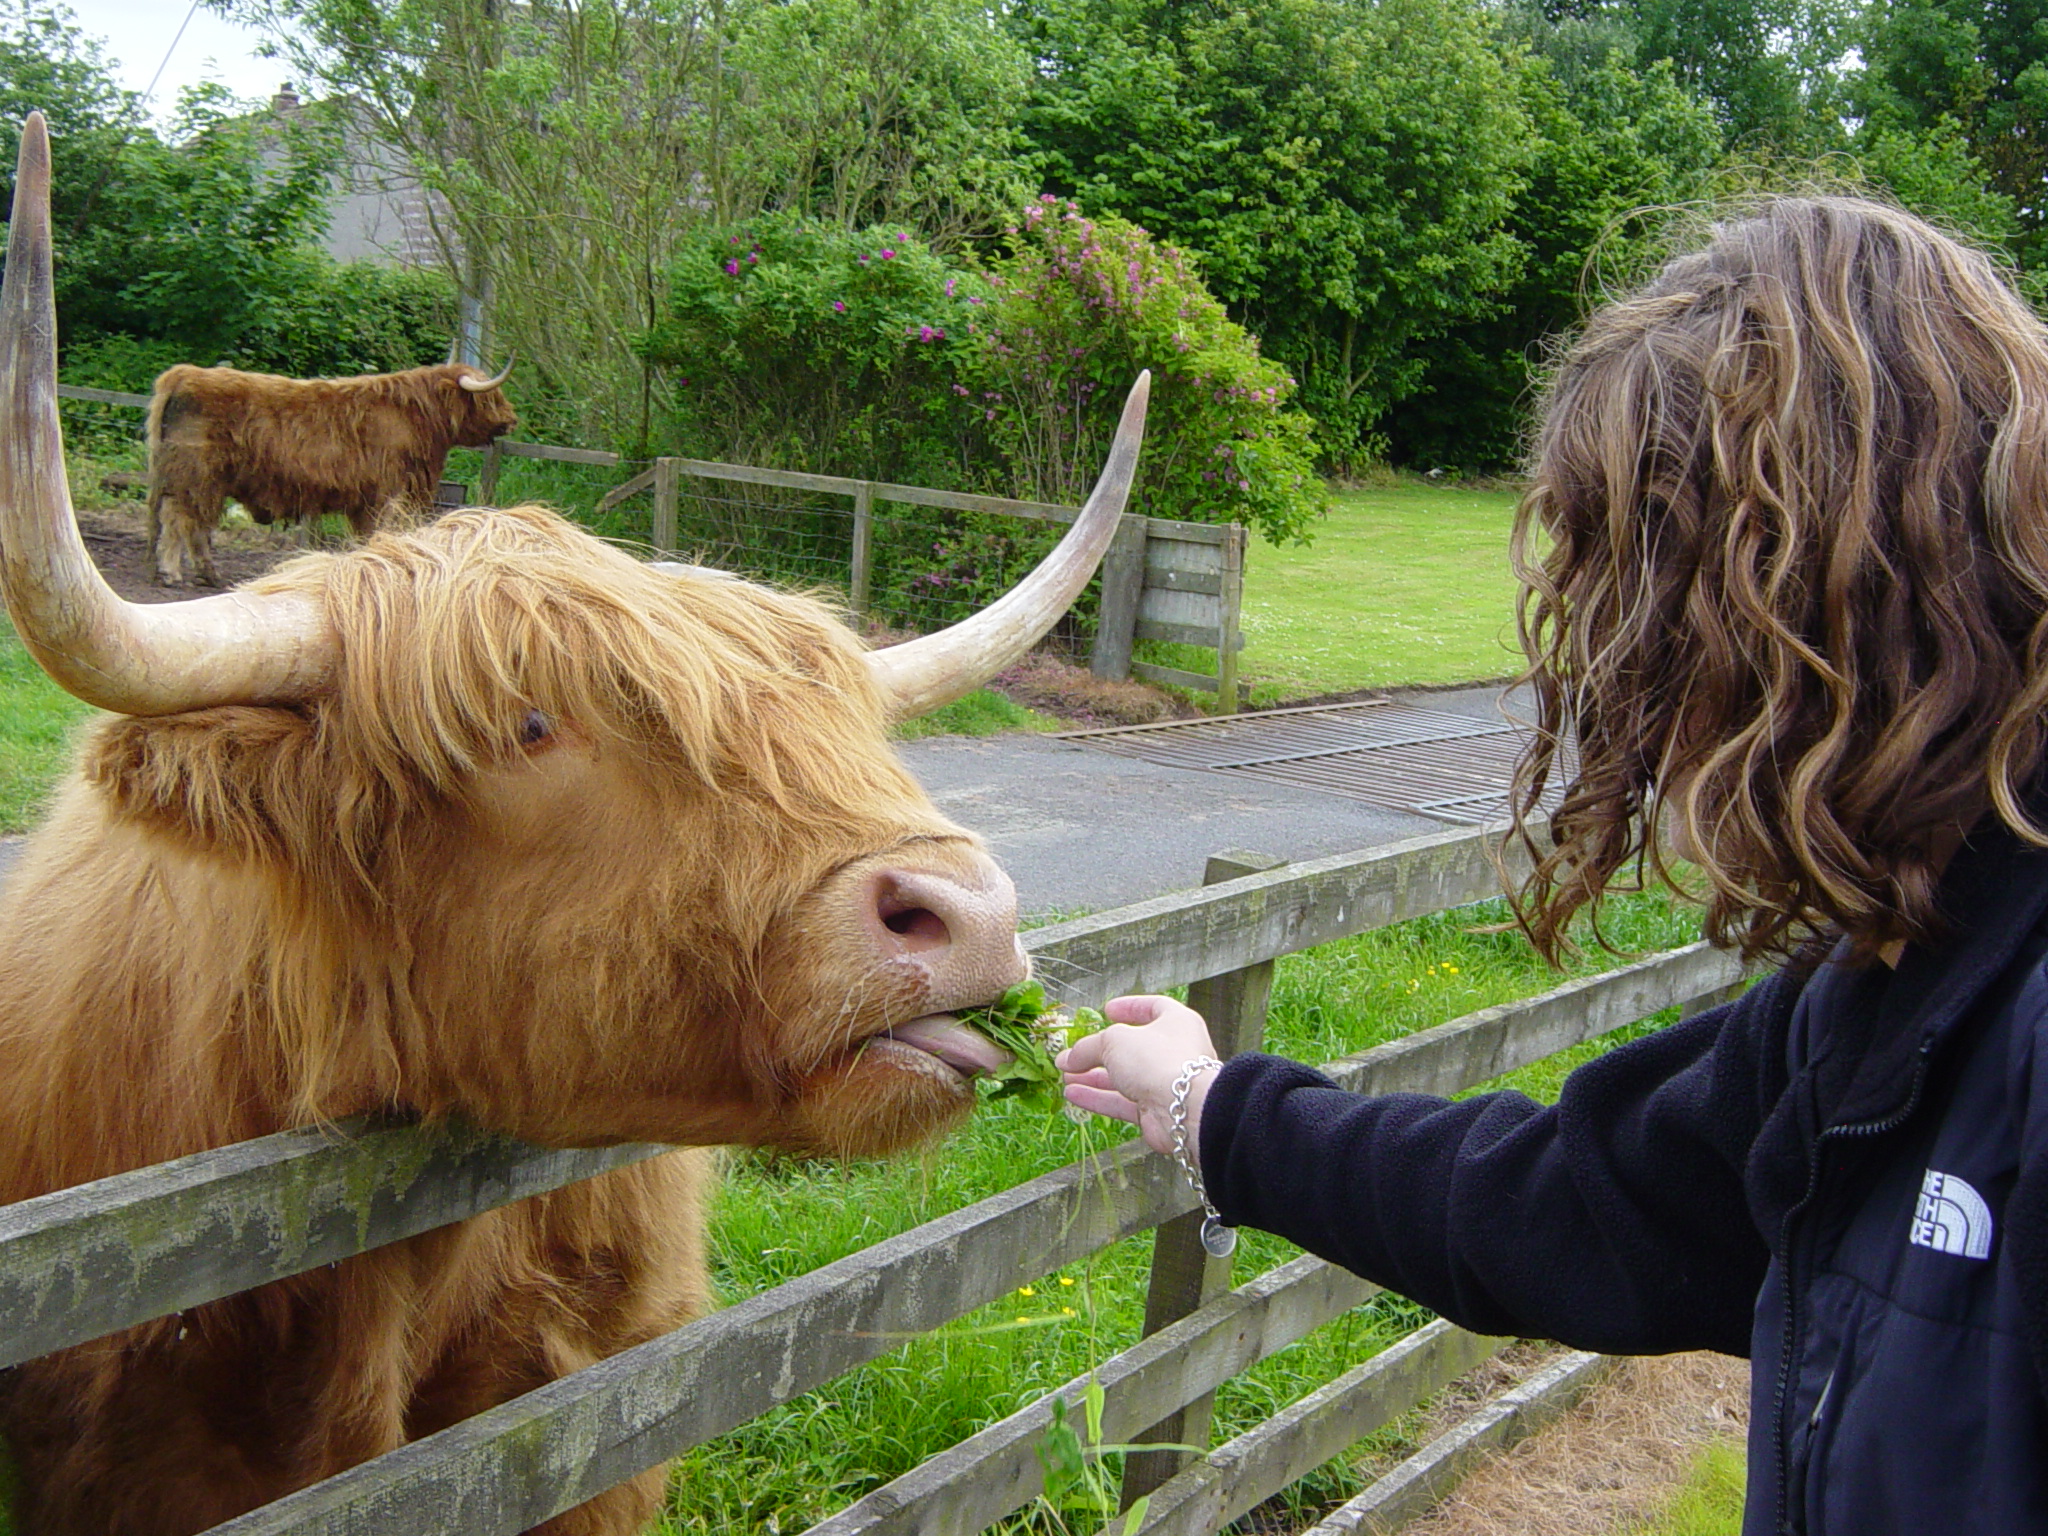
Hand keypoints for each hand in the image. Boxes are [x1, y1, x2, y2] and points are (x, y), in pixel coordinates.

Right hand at [1057, 995, 1219, 1156]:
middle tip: (1075, 1053)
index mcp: (1176, 1023)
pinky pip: (1122, 1101)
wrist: (1185, 1109)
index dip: (1130, 1007)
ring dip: (1094, 1077)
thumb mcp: (1114, 1041)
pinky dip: (1098, 1098)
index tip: (1107, 1010)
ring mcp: (1165, 1083)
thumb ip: (1088, 1047)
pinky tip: (1073, 1094)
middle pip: (1133, 1048)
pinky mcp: (1155, 1111)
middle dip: (1100, 1051)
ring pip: (1125, 1078)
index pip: (1154, 1007)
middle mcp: (1174, 1052)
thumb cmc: (1157, 1060)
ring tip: (1066, 1075)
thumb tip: (1067, 1058)